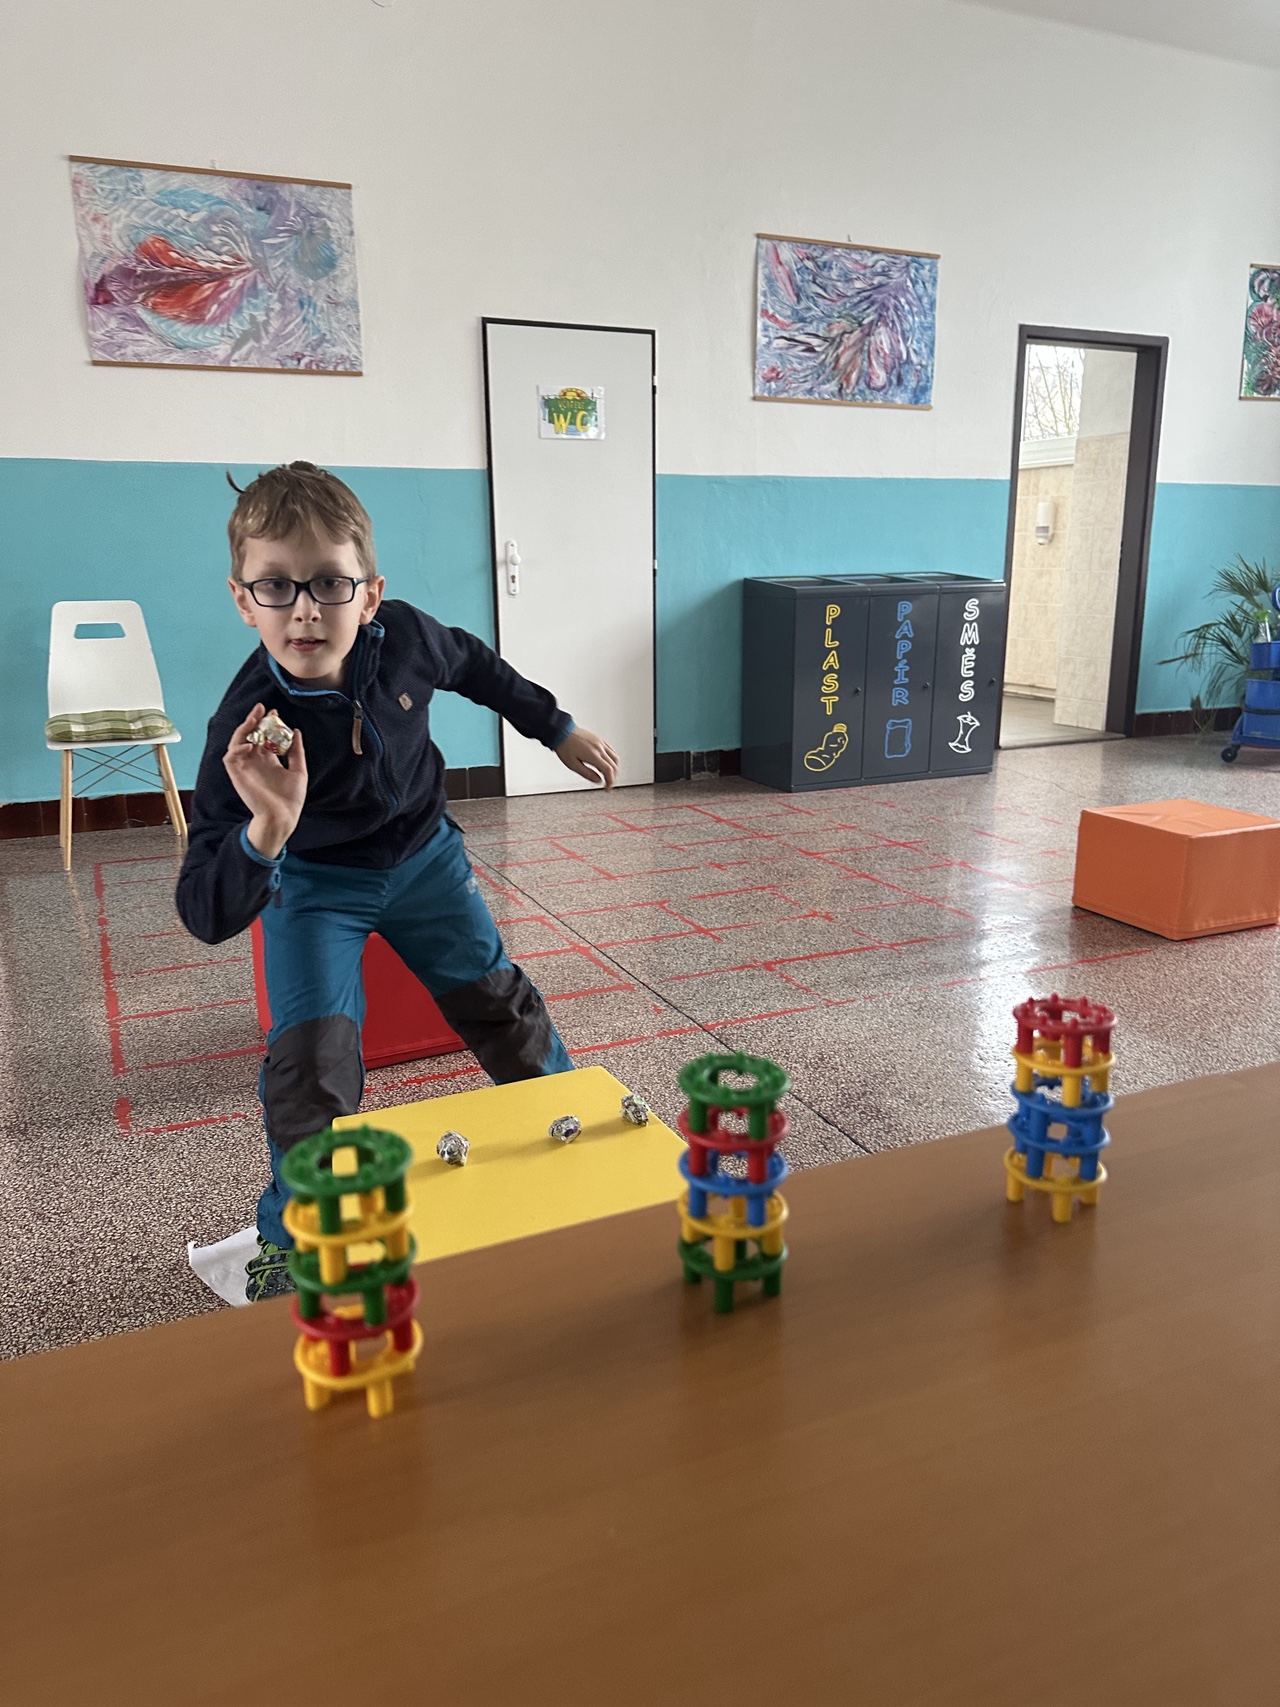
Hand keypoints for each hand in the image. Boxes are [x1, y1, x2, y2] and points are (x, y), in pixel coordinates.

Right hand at [223, 705, 307, 857]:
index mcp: (268, 760)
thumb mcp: (299, 770)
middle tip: (262, 708)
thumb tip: (296, 730)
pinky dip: (237, 749)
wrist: (282, 817)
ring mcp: (245, 767)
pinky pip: (231, 758)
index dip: (267, 723)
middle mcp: (255, 761)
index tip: (275, 712)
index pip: (264, 736)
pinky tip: (249, 744)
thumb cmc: (290, 799)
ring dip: (243, 729)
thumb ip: (296, 751)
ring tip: (254, 719)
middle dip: (254, 720)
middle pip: (250, 735)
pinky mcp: (238, 775)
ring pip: (237, 742)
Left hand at [556, 727, 617, 788]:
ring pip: (615, 757)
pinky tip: (608, 763)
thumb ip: (587, 774)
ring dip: (614, 768)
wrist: (561, 731)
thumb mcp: (573, 765)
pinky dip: (612, 759)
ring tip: (609, 775)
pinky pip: (611, 750)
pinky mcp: (599, 739)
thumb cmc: (564, 746)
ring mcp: (600, 742)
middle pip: (614, 765)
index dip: (610, 781)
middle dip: (613, 777)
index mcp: (593, 755)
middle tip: (608, 784)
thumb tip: (598, 780)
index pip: (608, 770)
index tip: (607, 788)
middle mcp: (599, 748)